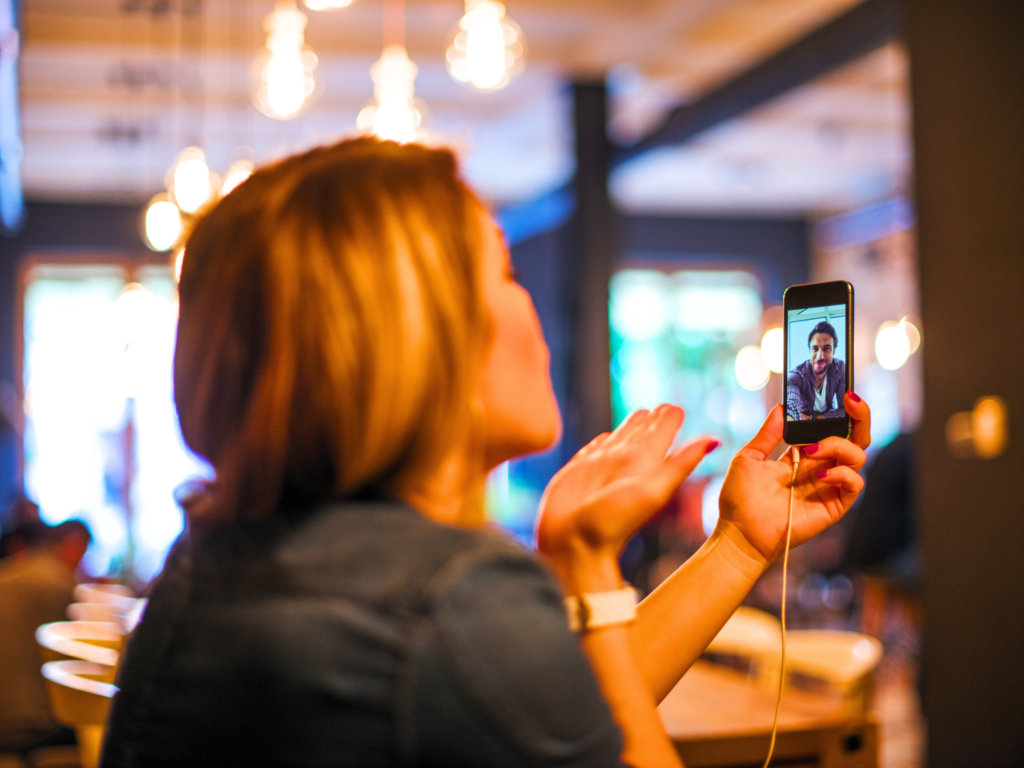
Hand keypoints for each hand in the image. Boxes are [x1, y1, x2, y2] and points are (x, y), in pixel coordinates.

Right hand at [536, 405, 717, 589]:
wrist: (573, 546)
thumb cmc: (612, 522)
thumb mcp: (653, 491)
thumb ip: (681, 463)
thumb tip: (716, 441)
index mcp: (646, 461)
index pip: (664, 429)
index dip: (670, 416)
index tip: (674, 407)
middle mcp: (625, 460)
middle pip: (643, 431)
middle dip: (652, 417)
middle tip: (663, 407)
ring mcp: (602, 465)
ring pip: (619, 436)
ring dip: (630, 425)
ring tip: (642, 415)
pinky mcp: (578, 470)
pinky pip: (593, 448)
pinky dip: (601, 441)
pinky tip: (606, 439)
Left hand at [716, 392, 870, 568]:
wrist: (739, 533)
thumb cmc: (739, 499)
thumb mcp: (748, 458)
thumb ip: (768, 434)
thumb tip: (782, 407)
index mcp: (802, 455)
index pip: (830, 428)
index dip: (837, 411)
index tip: (836, 393)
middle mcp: (820, 468)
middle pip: (854, 438)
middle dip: (859, 416)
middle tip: (850, 400)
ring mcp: (829, 487)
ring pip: (857, 456)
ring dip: (839, 445)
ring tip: (813, 449)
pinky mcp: (834, 506)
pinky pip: (855, 484)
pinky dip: (843, 474)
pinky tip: (820, 475)